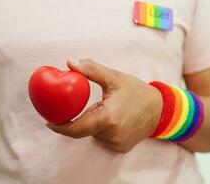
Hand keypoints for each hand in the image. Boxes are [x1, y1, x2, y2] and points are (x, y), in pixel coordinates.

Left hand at [46, 59, 162, 152]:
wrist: (160, 110)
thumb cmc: (137, 92)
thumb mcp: (114, 78)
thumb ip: (91, 70)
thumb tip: (69, 62)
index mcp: (108, 118)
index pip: (76, 128)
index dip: (60, 127)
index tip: (49, 122)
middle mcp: (112, 134)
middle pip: (84, 130)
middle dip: (79, 120)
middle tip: (80, 107)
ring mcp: (117, 143)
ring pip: (94, 134)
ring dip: (93, 123)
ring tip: (106, 109)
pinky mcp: (121, 147)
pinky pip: (103, 138)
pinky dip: (102, 129)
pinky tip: (113, 119)